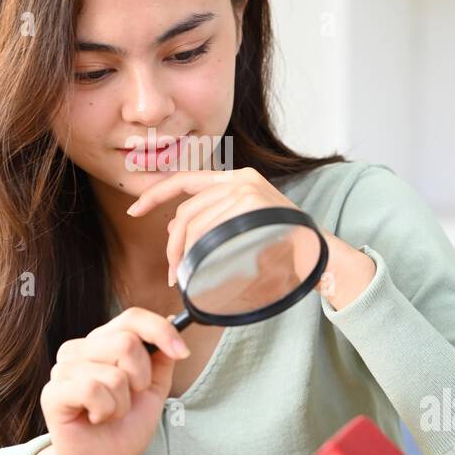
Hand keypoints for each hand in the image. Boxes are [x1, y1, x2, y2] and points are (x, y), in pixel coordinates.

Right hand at [36, 307, 190, 454]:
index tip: (182, 352)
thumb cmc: (122, 427)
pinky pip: (92, 389)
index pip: (132, 318)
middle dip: (140, 379)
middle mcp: (80, 349)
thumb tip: (171, 321)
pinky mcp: (53, 392)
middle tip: (128, 400)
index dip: (160, 331)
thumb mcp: (153, 390)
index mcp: (103, 342)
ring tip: (109, 413)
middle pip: (126, 343)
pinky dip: (105, 410)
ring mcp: (63, 369)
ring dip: (121, 403)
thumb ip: (161, 358)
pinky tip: (96, 418)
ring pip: (113, 373)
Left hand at [127, 165, 307, 285]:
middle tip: (171, 273)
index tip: (134, 210)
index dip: (155, 194)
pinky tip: (204, 265)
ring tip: (185, 276)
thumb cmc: (281, 249)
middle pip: (186, 210)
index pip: (185, 180)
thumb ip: (212, 222)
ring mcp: (246, 188)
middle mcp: (240, 178)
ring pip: (194, 222)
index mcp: (236, 180)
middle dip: (172, 245)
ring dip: (183, 253)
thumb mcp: (242, 229)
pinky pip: (209, 229)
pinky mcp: (251, 201)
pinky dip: (200, 251)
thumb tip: (174, 229)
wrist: (320, 256)